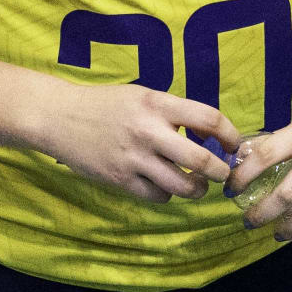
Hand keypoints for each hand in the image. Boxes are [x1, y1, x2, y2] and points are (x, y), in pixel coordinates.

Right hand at [35, 77, 236, 203]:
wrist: (59, 117)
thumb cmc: (106, 105)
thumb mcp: (143, 96)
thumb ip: (173, 112)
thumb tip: (210, 133)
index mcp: (157, 104)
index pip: (209, 118)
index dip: (230, 135)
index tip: (233, 145)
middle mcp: (148, 131)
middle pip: (201, 161)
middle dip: (220, 172)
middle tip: (223, 174)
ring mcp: (134, 158)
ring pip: (183, 186)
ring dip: (198, 189)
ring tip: (198, 186)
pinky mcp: (120, 179)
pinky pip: (158, 196)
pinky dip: (168, 195)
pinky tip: (165, 186)